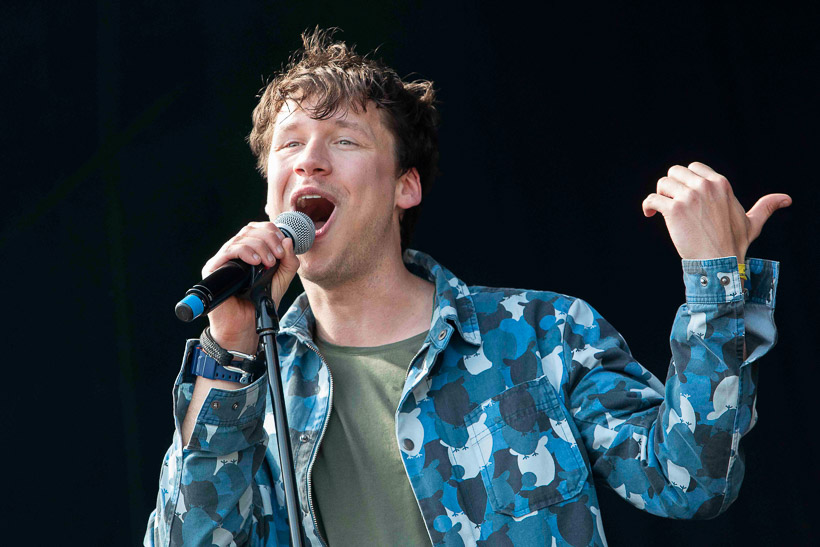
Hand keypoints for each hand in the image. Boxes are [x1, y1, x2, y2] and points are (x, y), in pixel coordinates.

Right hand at [202, 222, 300, 352]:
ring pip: (240, 238)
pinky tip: (256, 262)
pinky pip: (228, 251)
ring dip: (260, 246)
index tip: (283, 245)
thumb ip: (289, 262)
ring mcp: (222, 260)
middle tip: (279, 255)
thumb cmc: (260, 302)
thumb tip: (288, 240)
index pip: (257, 229)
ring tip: (269, 263)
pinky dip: (245, 252)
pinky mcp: (213, 269)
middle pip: (249, 230)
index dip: (271, 231)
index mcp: (248, 250)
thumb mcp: (281, 279)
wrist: (246, 326)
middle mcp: (234, 252)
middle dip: (268, 239)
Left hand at [642, 162, 791, 261]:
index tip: (683, 194)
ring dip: (659, 196)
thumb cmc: (734, 244)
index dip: (685, 179)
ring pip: (662, 183)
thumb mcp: (752, 222)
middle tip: (670, 203)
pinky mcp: (674, 209)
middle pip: (675, 172)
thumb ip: (765, 206)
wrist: (720, 261)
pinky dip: (647, 205)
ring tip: (660, 211)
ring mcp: (689, 196)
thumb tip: (786, 199)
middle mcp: (705, 186)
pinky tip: (649, 214)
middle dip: (670, 186)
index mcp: (720, 184)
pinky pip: (652, 198)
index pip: (693, 167)